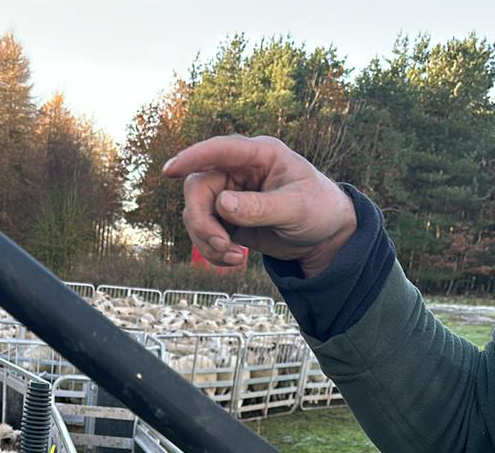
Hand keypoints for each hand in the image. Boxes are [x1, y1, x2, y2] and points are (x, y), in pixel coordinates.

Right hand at [163, 135, 356, 276]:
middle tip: (221, 246)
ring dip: (208, 242)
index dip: (193, 157)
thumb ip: (259, 207)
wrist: (323, 236)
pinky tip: (234, 260)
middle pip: (198, 189)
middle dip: (202, 222)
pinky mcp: (225, 219)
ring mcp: (229, 195)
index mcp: (259, 155)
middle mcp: (238, 171)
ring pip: (196, 214)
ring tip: (235, 259)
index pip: (220, 150)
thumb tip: (222, 204)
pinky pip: (204, 234)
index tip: (170, 171)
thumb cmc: (318, 210)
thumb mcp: (295, 209)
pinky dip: (213, 251)